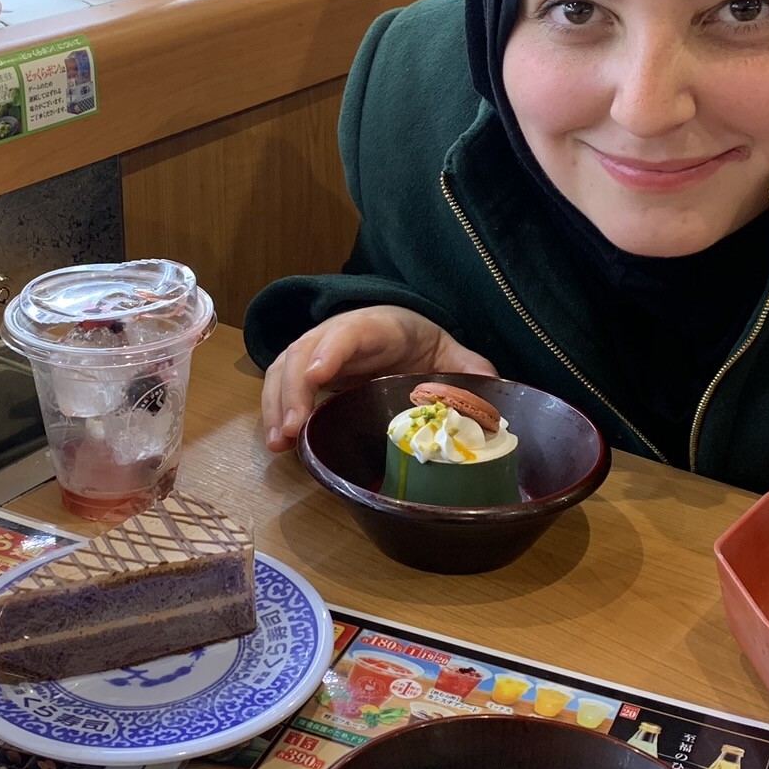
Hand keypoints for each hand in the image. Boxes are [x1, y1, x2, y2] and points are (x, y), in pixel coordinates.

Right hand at [261, 306, 496, 451]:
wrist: (403, 332)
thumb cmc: (424, 345)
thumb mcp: (451, 354)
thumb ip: (471, 369)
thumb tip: (495, 392)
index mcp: (380, 326)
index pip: (350, 332)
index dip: (332, 352)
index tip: (318, 377)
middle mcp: (340, 333)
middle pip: (306, 352)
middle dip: (294, 390)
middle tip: (293, 428)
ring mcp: (317, 350)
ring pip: (285, 368)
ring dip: (276, 404)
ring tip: (279, 442)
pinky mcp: (305, 370)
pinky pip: (280, 385)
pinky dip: (273, 410)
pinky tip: (278, 442)